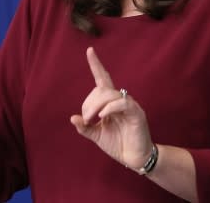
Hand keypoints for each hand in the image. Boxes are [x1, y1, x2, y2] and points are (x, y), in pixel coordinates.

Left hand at [70, 47, 153, 170]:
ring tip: (92, 120)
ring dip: (96, 106)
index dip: (96, 65)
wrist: (134, 158)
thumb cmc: (118, 144)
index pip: (103, 79)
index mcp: (111, 103)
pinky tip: (103, 116)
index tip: (89, 50)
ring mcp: (129, 105)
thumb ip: (85, 127)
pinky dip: (110, 108)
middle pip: (101, 88)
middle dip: (89, 103)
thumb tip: (72, 117)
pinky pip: (122, 103)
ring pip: (110, 94)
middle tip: (87, 119)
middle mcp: (120, 100)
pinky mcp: (136, 113)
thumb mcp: (97, 135)